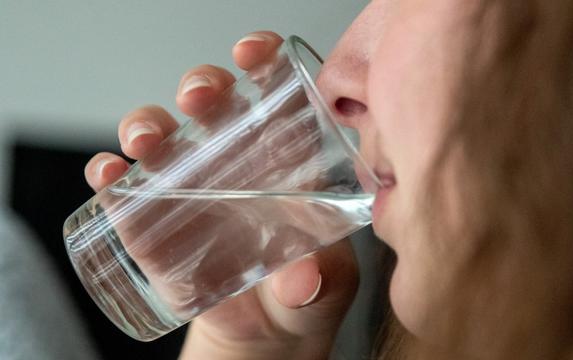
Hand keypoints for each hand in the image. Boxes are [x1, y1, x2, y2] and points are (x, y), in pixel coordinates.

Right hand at [83, 31, 358, 358]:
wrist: (265, 335)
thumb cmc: (305, 296)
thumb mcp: (323, 287)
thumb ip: (317, 282)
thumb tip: (301, 281)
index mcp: (283, 163)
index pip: (273, 95)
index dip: (263, 61)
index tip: (254, 53)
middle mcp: (232, 164)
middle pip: (211, 104)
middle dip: (201, 86)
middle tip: (200, 97)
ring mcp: (187, 189)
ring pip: (161, 136)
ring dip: (147, 124)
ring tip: (147, 140)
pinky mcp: (152, 223)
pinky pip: (122, 188)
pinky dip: (109, 174)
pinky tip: (108, 175)